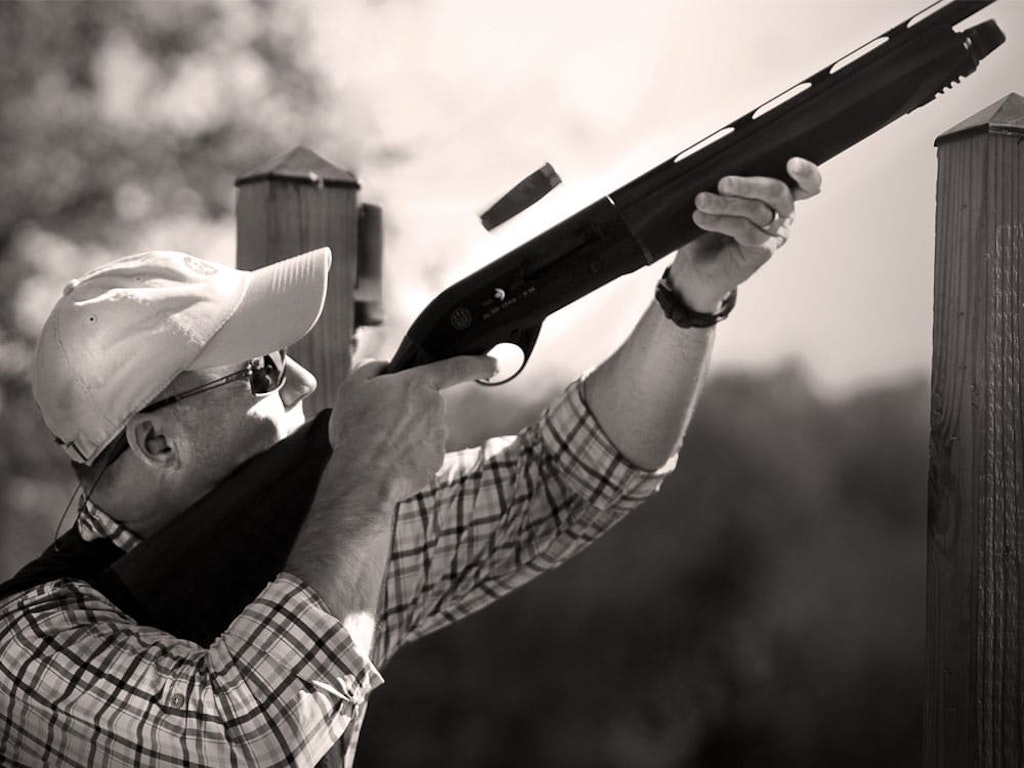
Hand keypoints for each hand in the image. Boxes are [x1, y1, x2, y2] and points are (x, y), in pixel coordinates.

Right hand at [327, 355, 496, 499]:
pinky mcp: (435, 461)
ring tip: (379, 444)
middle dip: (406, 411)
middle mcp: (434, 408)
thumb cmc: (357, 430)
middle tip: (379, 422)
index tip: (493, 364)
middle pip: (425, 404)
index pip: (457, 367)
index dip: (479, 363)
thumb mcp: (353, 387)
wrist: (364, 476)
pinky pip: (422, 452)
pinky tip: (388, 459)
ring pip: (423, 430)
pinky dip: (407, 455)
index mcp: (418, 385)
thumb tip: (381, 368)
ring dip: (405, 435)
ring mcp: (438, 436)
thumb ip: (371, 368)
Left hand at [669, 157, 822, 311]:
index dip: (805, 173)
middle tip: (722, 184)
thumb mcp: (719, 198)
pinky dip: (721, 222)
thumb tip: (720, 163)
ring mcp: (775, 234)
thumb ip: (728, 182)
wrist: (698, 264)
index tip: (793, 163)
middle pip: (777, 191)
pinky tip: (702, 218)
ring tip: (701, 201)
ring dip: (726, 204)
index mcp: (778, 195)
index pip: (806, 182)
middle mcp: (783, 213)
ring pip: (757, 211)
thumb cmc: (710, 226)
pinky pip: (745, 231)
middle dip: (748, 185)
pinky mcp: (762, 251)